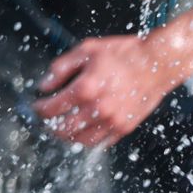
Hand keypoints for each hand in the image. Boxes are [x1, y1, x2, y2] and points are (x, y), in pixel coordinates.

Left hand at [33, 8, 192, 148]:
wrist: (156, 64)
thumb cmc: (122, 54)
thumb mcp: (86, 50)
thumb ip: (61, 68)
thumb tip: (44, 85)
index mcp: (85, 88)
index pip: (52, 108)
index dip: (39, 109)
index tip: (36, 106)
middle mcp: (97, 109)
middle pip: (63, 129)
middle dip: (50, 126)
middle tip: (45, 120)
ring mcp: (111, 122)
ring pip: (80, 140)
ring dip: (66, 136)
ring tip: (61, 127)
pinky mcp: (123, 128)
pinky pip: (100, 143)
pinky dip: (87, 140)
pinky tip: (82, 130)